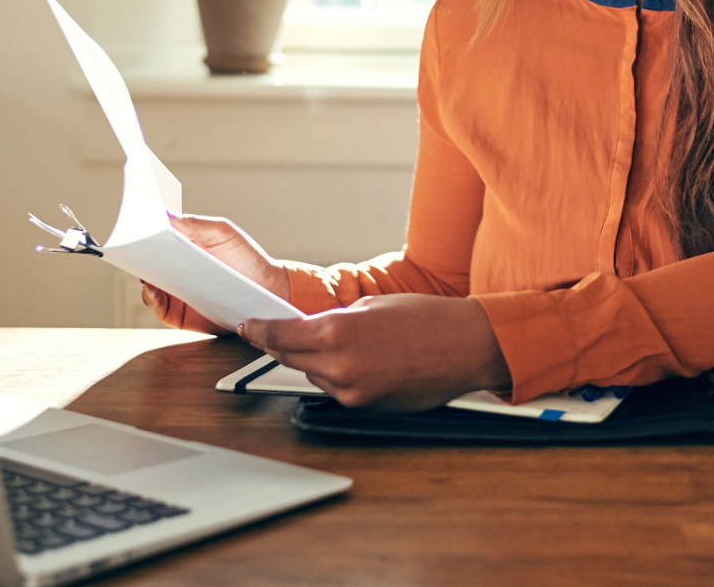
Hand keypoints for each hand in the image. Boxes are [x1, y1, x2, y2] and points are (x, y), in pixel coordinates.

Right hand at [141, 212, 290, 332]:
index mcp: (185, 246)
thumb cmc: (246, 259)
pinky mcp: (177, 314)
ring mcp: (175, 291)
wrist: (265, 291)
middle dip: (139, 253)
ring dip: (142, 275)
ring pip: (148, 283)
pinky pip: (157, 307)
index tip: (137, 227)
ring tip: (142, 268)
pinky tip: (152, 289)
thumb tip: (166, 216)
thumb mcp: (223, 234)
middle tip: (133, 247)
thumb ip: (196, 226)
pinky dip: (150, 298)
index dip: (145, 233)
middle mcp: (176, 268)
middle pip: (148, 260)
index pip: (157, 238)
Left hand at [238, 294, 511, 411]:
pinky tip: (357, 360)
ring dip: (315, 360)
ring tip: (341, 342)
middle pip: (290, 357)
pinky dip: (337, 375)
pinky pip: (337, 389)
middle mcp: (339, 364)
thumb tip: (313, 329)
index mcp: (337, 330)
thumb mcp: (372, 305)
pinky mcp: (365, 406)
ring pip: (314, 374)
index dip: (259, 331)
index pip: (280, 335)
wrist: (465, 346)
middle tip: (273, 334)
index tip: (248, 327)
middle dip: (281, 345)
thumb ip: (336, 318)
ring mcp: (351, 390)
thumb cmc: (426, 318)